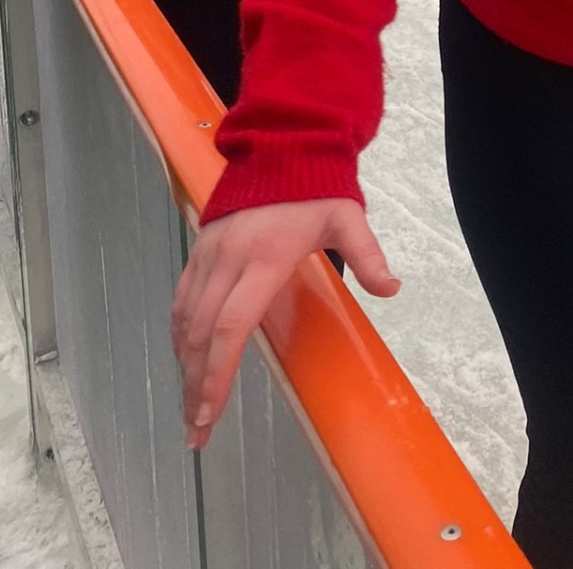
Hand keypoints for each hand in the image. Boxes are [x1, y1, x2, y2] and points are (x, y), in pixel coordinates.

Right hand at [173, 198, 399, 447]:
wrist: (281, 141)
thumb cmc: (315, 183)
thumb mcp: (347, 216)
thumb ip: (368, 255)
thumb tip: (393, 289)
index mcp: (264, 257)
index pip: (231, 325)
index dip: (216, 374)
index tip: (209, 413)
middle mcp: (229, 259)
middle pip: (201, 334)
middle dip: (195, 387)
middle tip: (195, 432)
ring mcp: (209, 253)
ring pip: (185, 319)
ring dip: (183, 367)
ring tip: (189, 407)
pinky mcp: (201, 247)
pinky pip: (182, 298)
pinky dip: (179, 334)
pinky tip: (184, 360)